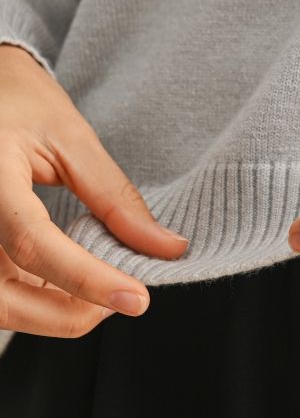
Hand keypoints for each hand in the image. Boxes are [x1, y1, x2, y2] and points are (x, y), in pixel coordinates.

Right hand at [0, 42, 188, 335]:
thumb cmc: (21, 104)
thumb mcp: (71, 138)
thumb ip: (114, 196)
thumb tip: (165, 247)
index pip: (32, 242)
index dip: (86, 278)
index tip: (136, 298)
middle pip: (3, 298)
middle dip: (69, 313)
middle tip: (123, 296)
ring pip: (0, 307)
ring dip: (51, 313)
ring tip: (100, 287)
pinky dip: (36, 301)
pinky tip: (68, 283)